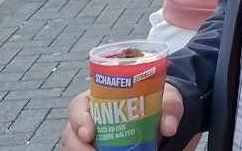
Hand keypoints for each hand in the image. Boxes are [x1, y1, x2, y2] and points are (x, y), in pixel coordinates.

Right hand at [63, 85, 183, 149]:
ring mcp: (91, 133)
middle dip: (76, 144)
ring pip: (74, 145)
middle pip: (71, 130)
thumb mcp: (167, 100)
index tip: (89, 133)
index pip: (78, 105)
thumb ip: (170, 111)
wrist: (163, 112)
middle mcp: (90, 115)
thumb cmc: (159, 100)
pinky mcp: (96, 146)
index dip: (79, 119)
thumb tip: (169, 127)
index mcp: (100, 95)